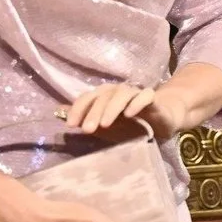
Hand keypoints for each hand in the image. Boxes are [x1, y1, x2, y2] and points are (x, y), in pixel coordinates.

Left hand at [65, 82, 190, 139]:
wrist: (162, 121)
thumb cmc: (132, 124)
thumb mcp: (105, 127)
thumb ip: (85, 120)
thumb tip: (59, 113)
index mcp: (105, 96)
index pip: (88, 97)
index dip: (78, 109)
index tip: (70, 125)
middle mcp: (118, 91)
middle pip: (103, 96)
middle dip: (93, 112)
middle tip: (87, 130)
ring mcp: (136, 93)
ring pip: (122, 94)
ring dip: (111, 108)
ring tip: (105, 125)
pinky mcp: (153, 98)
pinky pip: (145, 96)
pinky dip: (136, 103)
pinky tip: (129, 114)